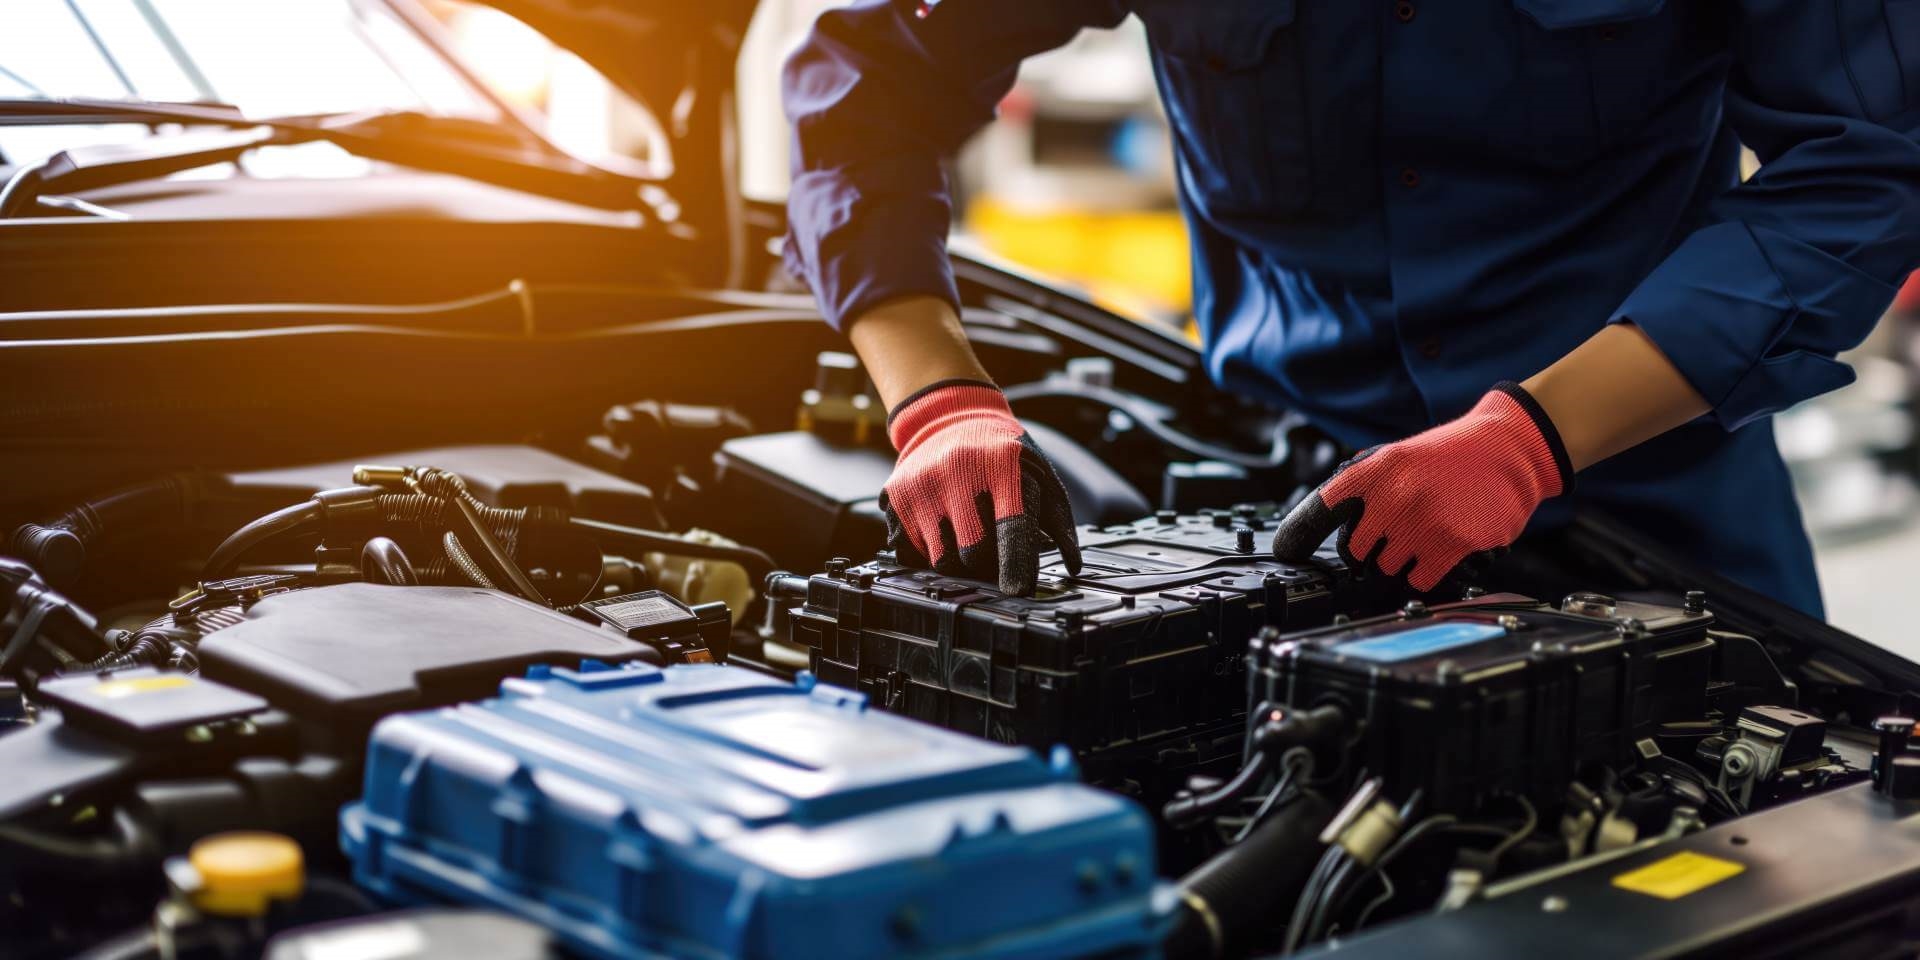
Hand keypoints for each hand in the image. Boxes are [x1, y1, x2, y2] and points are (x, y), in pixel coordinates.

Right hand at [880, 379, 1081, 593]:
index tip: (1016, 590)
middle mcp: (958, 472)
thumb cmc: (1003, 455)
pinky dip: (928, 551)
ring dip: (957, 559)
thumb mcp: (1040, 476)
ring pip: (941, 559)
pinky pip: (911, 552)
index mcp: (1003, 466)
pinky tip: (939, 527)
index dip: (1015, 564)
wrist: (949, 417)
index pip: (1011, 525)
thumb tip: (1072, 567)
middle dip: (986, 563)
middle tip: (992, 549)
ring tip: (965, 532)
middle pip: (973, 553)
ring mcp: (923, 485)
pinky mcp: (896, 496)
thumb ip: (1058, 523)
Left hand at [1270, 382, 1571, 592]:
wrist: (1508, 449)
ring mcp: (1423, 521)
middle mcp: (1394, 496)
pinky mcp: (1453, 543)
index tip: (1286, 551)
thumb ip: (1360, 488)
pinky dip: (1428, 571)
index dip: (1299, 532)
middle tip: (1397, 532)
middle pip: (1357, 551)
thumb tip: (1317, 525)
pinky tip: (1441, 548)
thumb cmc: (1448, 456)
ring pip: (1389, 568)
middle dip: (1372, 548)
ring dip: (1403, 560)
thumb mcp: (1396, 457)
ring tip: (1426, 532)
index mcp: (1375, 470)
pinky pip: (1421, 579)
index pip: (1323, 507)